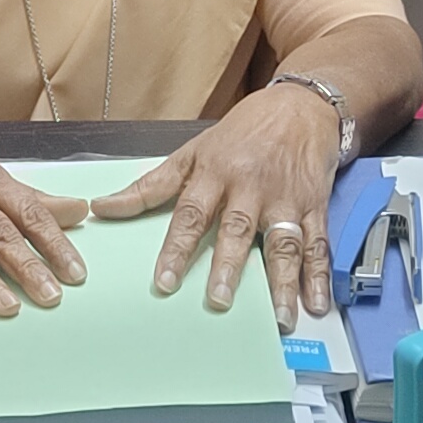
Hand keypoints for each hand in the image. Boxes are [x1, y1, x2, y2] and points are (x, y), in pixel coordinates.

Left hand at [91, 85, 341, 328]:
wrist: (300, 106)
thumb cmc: (243, 132)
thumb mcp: (192, 152)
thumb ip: (150, 186)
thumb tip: (104, 207)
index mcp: (216, 173)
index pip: (191, 214)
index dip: (177, 248)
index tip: (165, 281)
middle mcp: (250, 187)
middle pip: (237, 230)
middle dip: (228, 267)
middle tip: (219, 300)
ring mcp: (285, 199)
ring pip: (283, 243)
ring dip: (282, 282)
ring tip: (280, 316)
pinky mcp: (313, 206)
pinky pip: (317, 244)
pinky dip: (319, 276)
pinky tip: (315, 302)